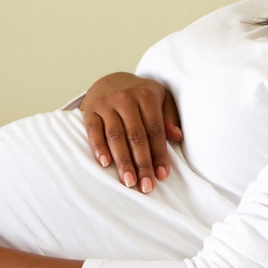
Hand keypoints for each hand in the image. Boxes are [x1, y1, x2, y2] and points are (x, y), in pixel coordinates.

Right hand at [80, 72, 181, 192]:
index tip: (162, 176)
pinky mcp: (90, 110)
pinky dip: (98, 148)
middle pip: (136, 135)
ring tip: (128, 182)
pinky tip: (105, 164)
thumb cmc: (140, 95)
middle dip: (142, 163)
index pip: (155, 129)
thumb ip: (169, 116)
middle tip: (146, 186)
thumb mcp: (160, 98)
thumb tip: (177, 137)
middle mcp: (126, 98)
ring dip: (122, 161)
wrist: (110, 81)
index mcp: (146, 95)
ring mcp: (106, 103)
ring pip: (115, 136)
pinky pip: (94, 131)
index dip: (159, 154)